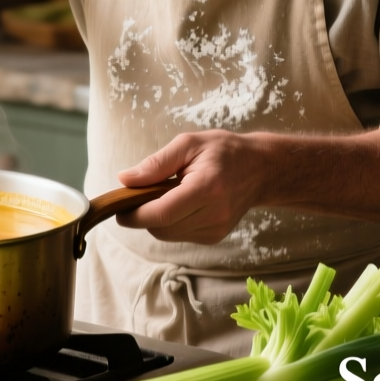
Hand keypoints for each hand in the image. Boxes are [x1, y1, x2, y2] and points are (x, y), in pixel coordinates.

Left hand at [114, 131, 274, 243]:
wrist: (260, 169)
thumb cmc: (224, 151)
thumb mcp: (188, 144)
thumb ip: (156, 163)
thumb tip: (125, 179)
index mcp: (207, 188)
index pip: (162, 213)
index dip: (135, 215)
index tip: (119, 209)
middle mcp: (214, 213)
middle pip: (162, 228)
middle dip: (142, 215)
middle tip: (139, 195)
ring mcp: (216, 229)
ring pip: (168, 235)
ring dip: (157, 219)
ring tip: (165, 194)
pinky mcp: (215, 237)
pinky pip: (180, 235)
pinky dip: (171, 223)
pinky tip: (180, 204)